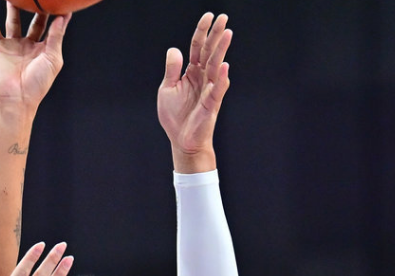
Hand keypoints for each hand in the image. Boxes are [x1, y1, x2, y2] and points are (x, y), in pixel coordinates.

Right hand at [0, 1, 71, 108]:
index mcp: (43, 50)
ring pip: (13, 21)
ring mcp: (12, 45)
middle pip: (33, 21)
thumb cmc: (37, 83)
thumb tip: (63, 17)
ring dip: (13, 7)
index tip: (60, 2)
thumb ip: (56, 36)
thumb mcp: (53, 58)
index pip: (50, 28)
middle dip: (35, 8)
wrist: (16, 97)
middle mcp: (27, 46)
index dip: (55, 15)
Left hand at [157, 13, 231, 172]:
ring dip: (221, 50)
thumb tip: (174, 49)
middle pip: (210, 52)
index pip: (197, 47)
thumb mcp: (167, 89)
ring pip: (216, 66)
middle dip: (216, 35)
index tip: (209, 15)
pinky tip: (224, 67)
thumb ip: (172, 70)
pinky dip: (221, 78)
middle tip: (224, 18)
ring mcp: (209, 89)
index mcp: (191, 72)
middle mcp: (202, 77)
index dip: (202, 32)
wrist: (181, 140)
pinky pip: (217, 90)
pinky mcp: (211, 104)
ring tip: (227, 34)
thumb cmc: (175, 116)